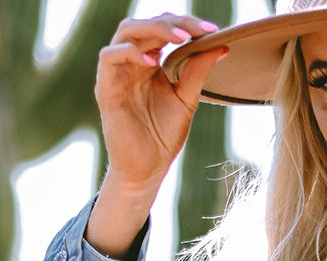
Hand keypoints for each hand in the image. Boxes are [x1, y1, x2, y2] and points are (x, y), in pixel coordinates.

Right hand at [94, 14, 227, 194]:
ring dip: (154, 30)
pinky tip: (152, 62)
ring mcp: (117, 74)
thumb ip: (197, 72)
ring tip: (181, 38)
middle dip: (173, 23)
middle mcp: (131, 63)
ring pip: (126, 32)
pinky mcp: (106, 89)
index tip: (213, 31)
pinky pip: (109, 58)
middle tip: (198, 30)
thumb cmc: (163, 137)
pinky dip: (129, 53)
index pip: (163, 29)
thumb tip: (220, 45)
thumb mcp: (186, 100)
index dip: (185, 25)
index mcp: (149, 62)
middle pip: (145, 24)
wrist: (146, 171)